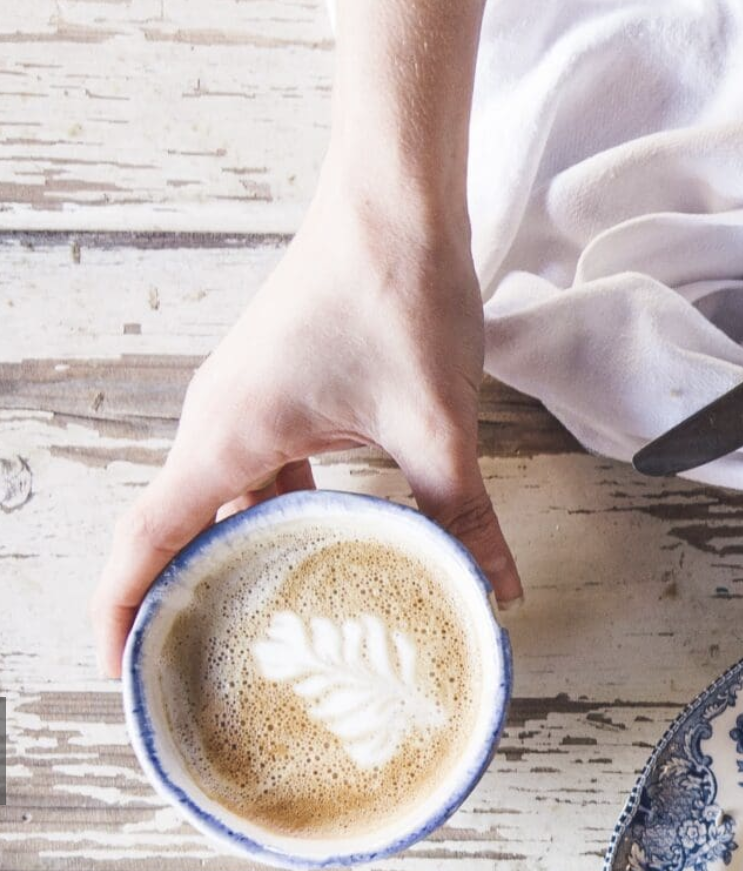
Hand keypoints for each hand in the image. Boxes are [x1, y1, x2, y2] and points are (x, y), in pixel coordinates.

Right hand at [89, 170, 519, 674]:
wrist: (394, 202)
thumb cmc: (396, 294)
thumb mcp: (436, 425)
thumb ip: (462, 515)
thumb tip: (497, 591)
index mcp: (229, 434)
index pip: (148, 538)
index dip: (120, 608)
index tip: (118, 668)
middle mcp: (220, 419)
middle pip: (181, 526)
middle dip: (182, 597)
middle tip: (202, 669)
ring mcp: (248, 402)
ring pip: (229, 499)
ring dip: (243, 556)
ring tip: (270, 624)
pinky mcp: (283, 389)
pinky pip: (264, 470)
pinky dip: (283, 515)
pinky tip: (332, 548)